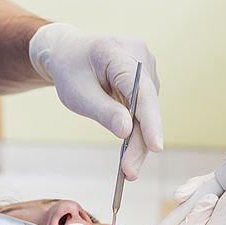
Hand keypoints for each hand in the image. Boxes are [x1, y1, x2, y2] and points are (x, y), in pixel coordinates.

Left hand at [29, 23, 162, 178]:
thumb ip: (103, 112)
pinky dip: (139, 132)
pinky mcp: (148, 80)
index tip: (156, 147)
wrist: (69, 55)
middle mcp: (139, 55)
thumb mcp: (77, 94)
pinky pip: (146, 110)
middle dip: (141, 142)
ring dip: (140, 141)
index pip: (140, 89)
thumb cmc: (70, 72)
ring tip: (128, 169)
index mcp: (116, 52)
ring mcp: (147, 67)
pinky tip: (130, 152)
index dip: (150, 120)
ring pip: (149, 111)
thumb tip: (128, 132)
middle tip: (130, 173)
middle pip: (147, 105)